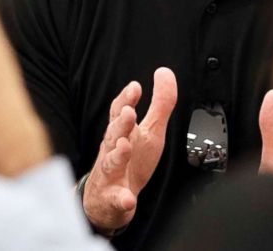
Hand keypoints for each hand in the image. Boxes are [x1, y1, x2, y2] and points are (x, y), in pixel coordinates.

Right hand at [83, 67, 176, 231]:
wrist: (108, 199)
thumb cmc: (131, 160)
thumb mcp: (150, 130)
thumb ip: (160, 103)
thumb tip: (164, 72)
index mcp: (122, 133)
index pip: (120, 112)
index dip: (126, 99)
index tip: (135, 87)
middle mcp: (113, 150)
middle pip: (114, 134)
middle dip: (121, 123)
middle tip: (129, 112)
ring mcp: (111, 174)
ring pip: (111, 163)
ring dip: (117, 154)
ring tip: (125, 146)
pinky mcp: (114, 198)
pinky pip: (117, 199)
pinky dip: (122, 199)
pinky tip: (128, 199)